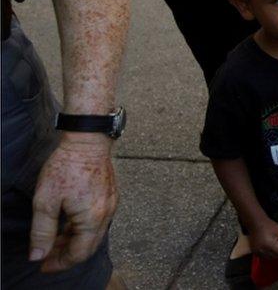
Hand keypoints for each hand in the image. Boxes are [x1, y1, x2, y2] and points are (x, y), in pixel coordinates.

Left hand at [29, 140, 116, 272]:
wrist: (87, 141)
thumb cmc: (66, 167)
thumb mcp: (45, 201)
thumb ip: (42, 231)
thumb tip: (38, 255)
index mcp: (92, 219)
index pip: (78, 253)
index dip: (60, 263)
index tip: (43, 265)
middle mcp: (107, 215)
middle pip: (89, 246)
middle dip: (67, 255)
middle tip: (47, 256)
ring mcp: (112, 205)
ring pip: (94, 234)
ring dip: (75, 241)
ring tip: (55, 239)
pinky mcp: (111, 196)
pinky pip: (99, 221)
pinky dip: (83, 228)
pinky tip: (69, 223)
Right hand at [249, 217, 277, 258]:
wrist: (256, 223)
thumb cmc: (269, 226)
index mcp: (268, 243)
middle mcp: (261, 249)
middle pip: (276, 256)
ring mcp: (257, 251)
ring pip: (270, 257)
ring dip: (274, 253)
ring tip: (273, 243)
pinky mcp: (254, 252)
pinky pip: (265, 256)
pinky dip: (268, 253)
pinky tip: (268, 246)